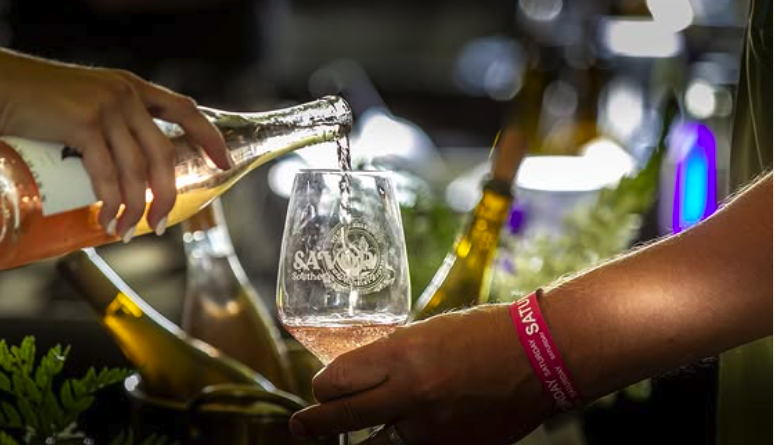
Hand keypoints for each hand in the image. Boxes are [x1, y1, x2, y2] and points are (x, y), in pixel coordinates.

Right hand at [0, 56, 229, 238]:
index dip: (208, 137)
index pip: (184, 110)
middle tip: (160, 224)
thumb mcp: (85, 101)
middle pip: (163, 154)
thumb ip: (108, 124)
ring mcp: (106, 108)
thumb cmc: (35, 101)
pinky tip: (106, 219)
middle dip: (166, 195)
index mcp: (132, 88)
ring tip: (126, 232)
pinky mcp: (83, 124)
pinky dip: (110, 202)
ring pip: (136, 170)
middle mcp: (126, 95)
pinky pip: (107, 173)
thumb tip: (120, 170)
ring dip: (135, 207)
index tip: (223, 163)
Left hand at [290, 306, 554, 444]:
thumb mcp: (425, 333)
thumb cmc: (483, 333)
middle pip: (340, 418)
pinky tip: (403, 432)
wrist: (542, 356)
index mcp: (402, 357)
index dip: (321, 387)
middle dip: (314, 424)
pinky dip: (404, 442)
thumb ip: (391, 357)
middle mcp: (411, 396)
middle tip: (302, 426)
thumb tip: (357, 375)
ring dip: (358, 440)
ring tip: (345, 437)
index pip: (335, 381)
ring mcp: (433, 430)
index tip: (320, 388)